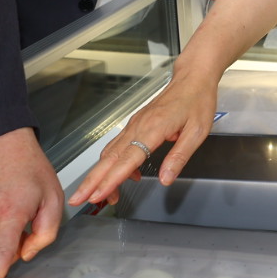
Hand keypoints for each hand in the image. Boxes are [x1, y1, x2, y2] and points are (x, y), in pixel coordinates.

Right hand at [69, 72, 217, 208]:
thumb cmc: (197, 101)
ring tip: (98, 195)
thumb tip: (166, 179)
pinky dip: (112, 164)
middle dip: (91, 181)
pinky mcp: (135, 125)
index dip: (111, 180)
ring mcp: (134, 125)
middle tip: (78, 199)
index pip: (127, 160)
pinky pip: (118, 146)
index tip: (99, 195)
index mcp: (153, 128)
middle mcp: (138, 126)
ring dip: (99, 175)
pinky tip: (123, 176)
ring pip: (109, 153)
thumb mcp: (197, 132)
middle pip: (108, 158)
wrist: (192, 78)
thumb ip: (179, 157)